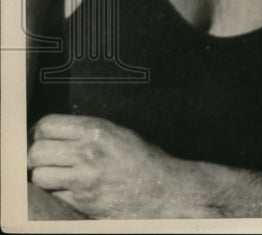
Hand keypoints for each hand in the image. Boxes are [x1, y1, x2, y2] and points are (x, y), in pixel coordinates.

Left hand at [28, 114, 211, 218]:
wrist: (161, 189)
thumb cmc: (142, 160)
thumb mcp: (119, 134)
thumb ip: (87, 131)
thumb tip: (54, 133)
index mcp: (97, 130)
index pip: (48, 125)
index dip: (40, 132)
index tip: (43, 139)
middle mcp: (88, 152)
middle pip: (37, 151)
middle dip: (36, 157)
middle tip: (45, 161)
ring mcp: (84, 178)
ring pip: (40, 175)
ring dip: (43, 177)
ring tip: (55, 177)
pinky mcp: (81, 201)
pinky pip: (52, 196)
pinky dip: (55, 194)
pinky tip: (67, 190)